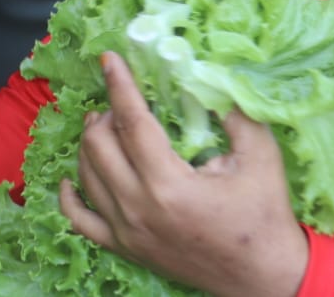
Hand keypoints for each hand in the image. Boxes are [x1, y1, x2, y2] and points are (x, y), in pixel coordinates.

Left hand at [58, 52, 308, 296]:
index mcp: (169, 185)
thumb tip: (209, 79)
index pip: (132, 122)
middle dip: (105, 114)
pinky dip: (70, 195)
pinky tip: (71, 177)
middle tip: (121, 104)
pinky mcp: (125, 248)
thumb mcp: (261, 158)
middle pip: (98, 145)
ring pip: (86, 175)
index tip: (108, 59)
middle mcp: (139, 208)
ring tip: (106, 127)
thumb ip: (237, 115)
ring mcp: (127, 231)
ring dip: (90, 144)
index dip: (119, 86)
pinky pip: (79, 219)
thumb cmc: (264, 216)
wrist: (264, 277)